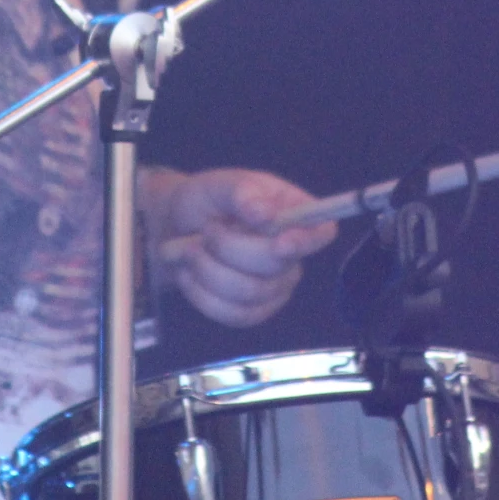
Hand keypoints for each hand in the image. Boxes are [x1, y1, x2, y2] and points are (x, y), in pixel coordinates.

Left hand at [141, 167, 337, 326]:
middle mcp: (293, 253)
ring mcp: (275, 287)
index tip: (280, 242)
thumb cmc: (207, 201)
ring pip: (248, 292)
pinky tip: (190, 274)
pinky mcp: (252, 312)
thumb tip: (265, 214)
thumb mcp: (219, 184)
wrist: (177, 229)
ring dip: (208, 269)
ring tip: (191, 250)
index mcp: (294, 212)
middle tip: (206, 229)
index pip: (321, 231)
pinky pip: (233, 314)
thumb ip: (242, 192)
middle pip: (275, 265)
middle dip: (228, 247)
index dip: (307, 241)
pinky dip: (201, 293)